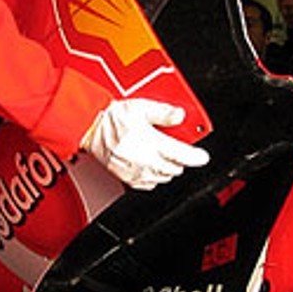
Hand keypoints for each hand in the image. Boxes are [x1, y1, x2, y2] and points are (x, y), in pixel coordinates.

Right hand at [80, 99, 209, 189]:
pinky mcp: (128, 180)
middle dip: (180, 159)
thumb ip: (163, 112)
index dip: (197, 157)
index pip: (184, 156)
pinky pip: (150, 184)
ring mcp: (137, 173)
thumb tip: (179, 115)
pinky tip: (151, 165)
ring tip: (164, 155)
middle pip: (176, 168)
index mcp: (152, 144)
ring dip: (168, 168)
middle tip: (178, 149)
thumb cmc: (110, 119)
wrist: (89, 129)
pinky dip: (155, 176)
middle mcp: (146, 161)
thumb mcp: (140, 107)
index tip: (202, 156)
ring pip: (164, 178)